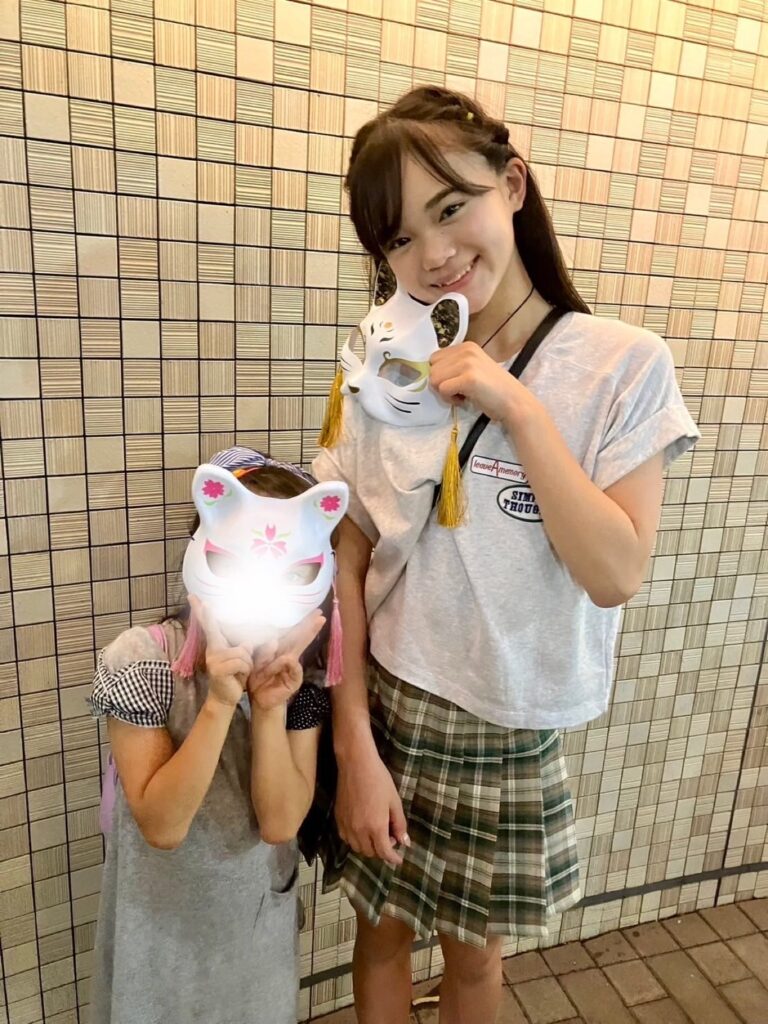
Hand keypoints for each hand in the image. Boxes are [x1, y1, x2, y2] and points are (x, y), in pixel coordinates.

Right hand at [190, 595, 251, 708]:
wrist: (227, 698)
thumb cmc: (235, 676)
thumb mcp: (243, 659)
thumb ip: (246, 647)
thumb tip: (253, 642)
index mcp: (217, 645)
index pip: (208, 625)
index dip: (201, 611)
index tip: (193, 596)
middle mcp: (212, 650)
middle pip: (214, 629)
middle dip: (205, 613)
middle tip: (192, 596)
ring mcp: (213, 659)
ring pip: (241, 651)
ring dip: (247, 663)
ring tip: (240, 671)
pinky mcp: (218, 669)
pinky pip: (241, 662)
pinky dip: (245, 669)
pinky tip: (238, 676)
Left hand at [246, 609, 324, 711]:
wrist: (259, 699)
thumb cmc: (258, 678)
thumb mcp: (256, 663)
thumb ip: (263, 652)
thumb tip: (274, 641)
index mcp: (280, 649)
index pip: (293, 632)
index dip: (304, 622)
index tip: (317, 611)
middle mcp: (289, 656)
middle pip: (301, 639)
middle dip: (310, 627)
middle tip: (320, 616)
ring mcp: (293, 667)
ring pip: (295, 651)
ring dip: (292, 647)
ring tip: (278, 660)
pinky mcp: (294, 679)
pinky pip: (292, 667)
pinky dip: (287, 663)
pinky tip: (285, 661)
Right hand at [335, 739, 408, 865]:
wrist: (356, 764)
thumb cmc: (379, 780)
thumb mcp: (394, 801)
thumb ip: (399, 824)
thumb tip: (404, 842)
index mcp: (375, 827)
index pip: (384, 853)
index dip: (393, 859)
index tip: (399, 859)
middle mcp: (359, 831)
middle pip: (370, 853)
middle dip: (382, 851)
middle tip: (390, 838)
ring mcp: (346, 825)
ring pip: (357, 848)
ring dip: (368, 847)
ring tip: (376, 833)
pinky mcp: (338, 818)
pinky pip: (346, 838)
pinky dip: (355, 840)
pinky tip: (362, 829)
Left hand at [430, 341, 535, 425]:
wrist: (514, 402)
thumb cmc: (493, 390)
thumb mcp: (473, 369)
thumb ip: (455, 366)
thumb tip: (431, 374)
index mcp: (466, 346)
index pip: (434, 359)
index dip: (442, 375)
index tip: (457, 383)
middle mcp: (465, 350)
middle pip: (432, 369)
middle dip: (441, 384)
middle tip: (459, 391)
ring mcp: (467, 363)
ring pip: (434, 379)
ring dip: (445, 393)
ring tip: (462, 395)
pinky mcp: (468, 378)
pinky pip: (443, 389)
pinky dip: (450, 399)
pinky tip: (465, 400)